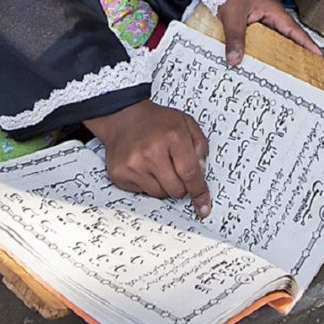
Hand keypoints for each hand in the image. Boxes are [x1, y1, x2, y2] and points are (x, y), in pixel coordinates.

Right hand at [84, 100, 212, 218]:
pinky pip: (143, 192)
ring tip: (158, 164)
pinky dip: (147, 184)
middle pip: (176, 189)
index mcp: (173, 136)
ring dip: (164, 185)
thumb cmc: (156, 121)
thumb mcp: (186, 123)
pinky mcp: (120, 174)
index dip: (199, 192)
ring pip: (160, 194)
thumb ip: (200, 145)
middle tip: (175, 169)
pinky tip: (144, 167)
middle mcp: (152, 151)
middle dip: (181, 185)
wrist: (123, 116)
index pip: (191, 173)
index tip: (203, 207)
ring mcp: (134, 164)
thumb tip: (201, 172)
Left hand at [215, 0, 321, 64]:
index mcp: (274, 13)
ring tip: (289, 70)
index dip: (308, 45)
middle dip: (300, 52)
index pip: (295, 32)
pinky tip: (265, 60)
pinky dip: (269, 49)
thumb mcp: (233, 17)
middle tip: (307, 68)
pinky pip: (267, 39)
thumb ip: (234, 39)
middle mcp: (273, 17)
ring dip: (283, 52)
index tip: (319, 56)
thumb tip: (235, 58)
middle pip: (290, 38)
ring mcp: (266, 20)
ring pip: (279, 40)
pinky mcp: (258, 23)